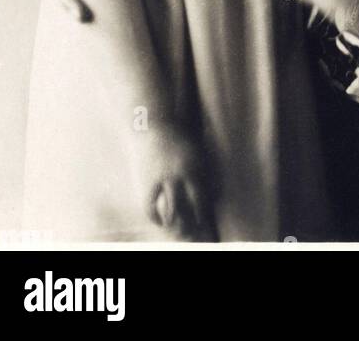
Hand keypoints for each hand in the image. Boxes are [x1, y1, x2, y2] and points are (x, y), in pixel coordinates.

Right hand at [132, 125, 215, 241]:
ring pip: (171, 210)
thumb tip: (211, 190)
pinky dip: (155, 218)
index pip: (203, 197)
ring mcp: (163, 179)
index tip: (204, 222)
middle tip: (194, 232)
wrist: (152, 126)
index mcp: (194, 166)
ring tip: (177, 229)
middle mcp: (180, 174)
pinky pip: (150, 207)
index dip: (203, 213)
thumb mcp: (195, 150)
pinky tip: (160, 222)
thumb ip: (202, 170)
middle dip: (193, 222)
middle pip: (189, 207)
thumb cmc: (177, 137)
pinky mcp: (147, 182)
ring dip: (175, 223)